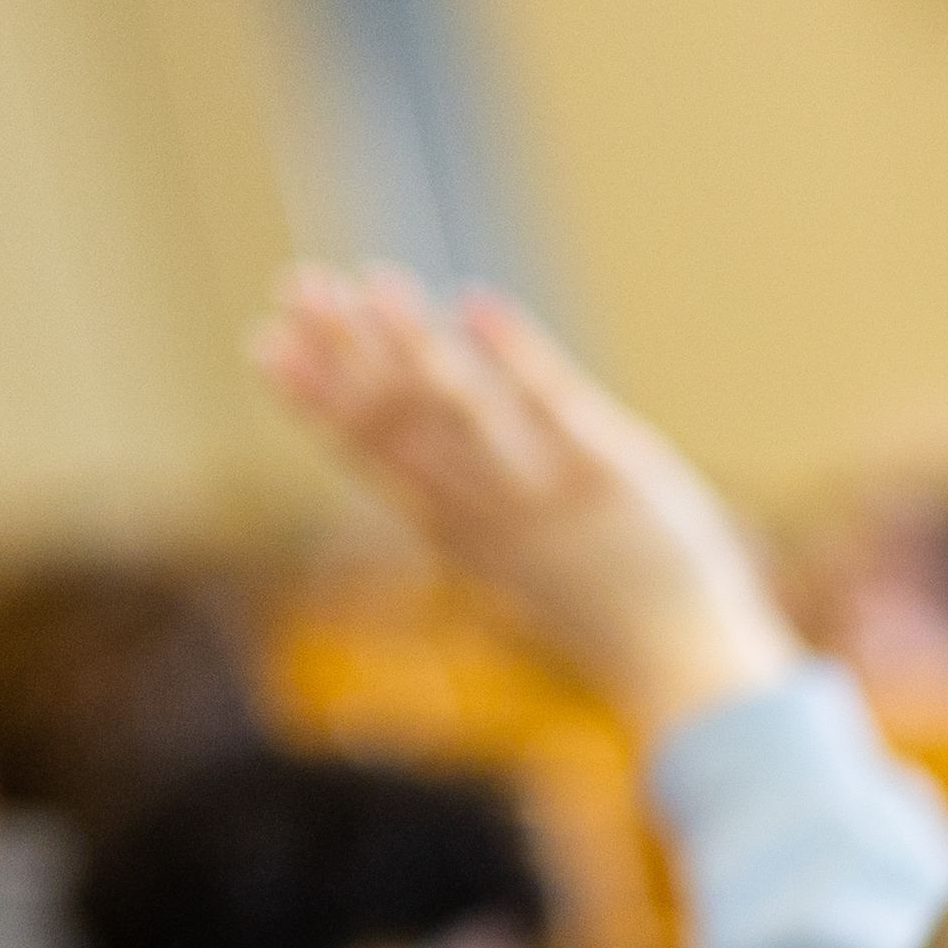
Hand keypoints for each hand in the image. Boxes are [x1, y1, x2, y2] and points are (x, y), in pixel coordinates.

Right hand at [253, 268, 796, 734]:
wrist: (682, 665)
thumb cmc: (599, 612)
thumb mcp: (507, 565)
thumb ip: (460, 506)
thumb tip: (423, 451)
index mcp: (454, 530)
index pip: (369, 453)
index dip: (314, 398)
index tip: (264, 343)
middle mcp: (487, 508)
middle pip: (401, 420)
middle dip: (344, 352)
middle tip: (293, 284)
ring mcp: (545, 491)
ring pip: (462, 409)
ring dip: (413, 344)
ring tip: (368, 282)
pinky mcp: (609, 472)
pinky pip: (554, 406)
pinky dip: (512, 356)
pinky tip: (473, 302)